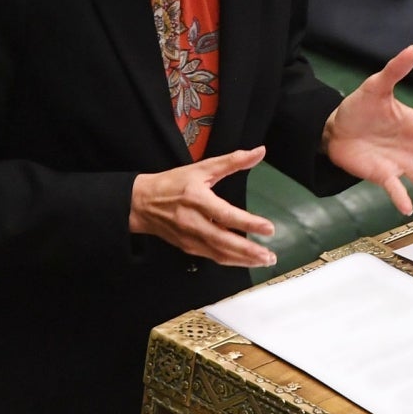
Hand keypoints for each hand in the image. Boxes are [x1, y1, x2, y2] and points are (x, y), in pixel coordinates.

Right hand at [129, 147, 276, 267]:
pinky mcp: (188, 247)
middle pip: (224, 241)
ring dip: (243, 260)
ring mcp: (190, 238)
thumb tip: (259, 152)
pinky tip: (245, 261)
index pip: (226, 215)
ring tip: (264, 261)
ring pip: (219, 254)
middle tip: (270, 256)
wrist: (142, 203)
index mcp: (198, 200)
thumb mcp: (202, 168)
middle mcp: (194, 222)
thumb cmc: (173, 184)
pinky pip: (212, 257)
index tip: (269, 229)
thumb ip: (232, 161)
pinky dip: (230, 261)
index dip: (248, 223)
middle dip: (249, 251)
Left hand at [321, 46, 412, 215]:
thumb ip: (395, 71)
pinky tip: (408, 207)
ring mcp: (399, 161)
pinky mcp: (383, 175)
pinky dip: (402, 198)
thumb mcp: (376, 86)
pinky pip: (396, 188)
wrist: (334, 129)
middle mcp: (411, 145)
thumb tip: (412, 49)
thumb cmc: (360, 107)